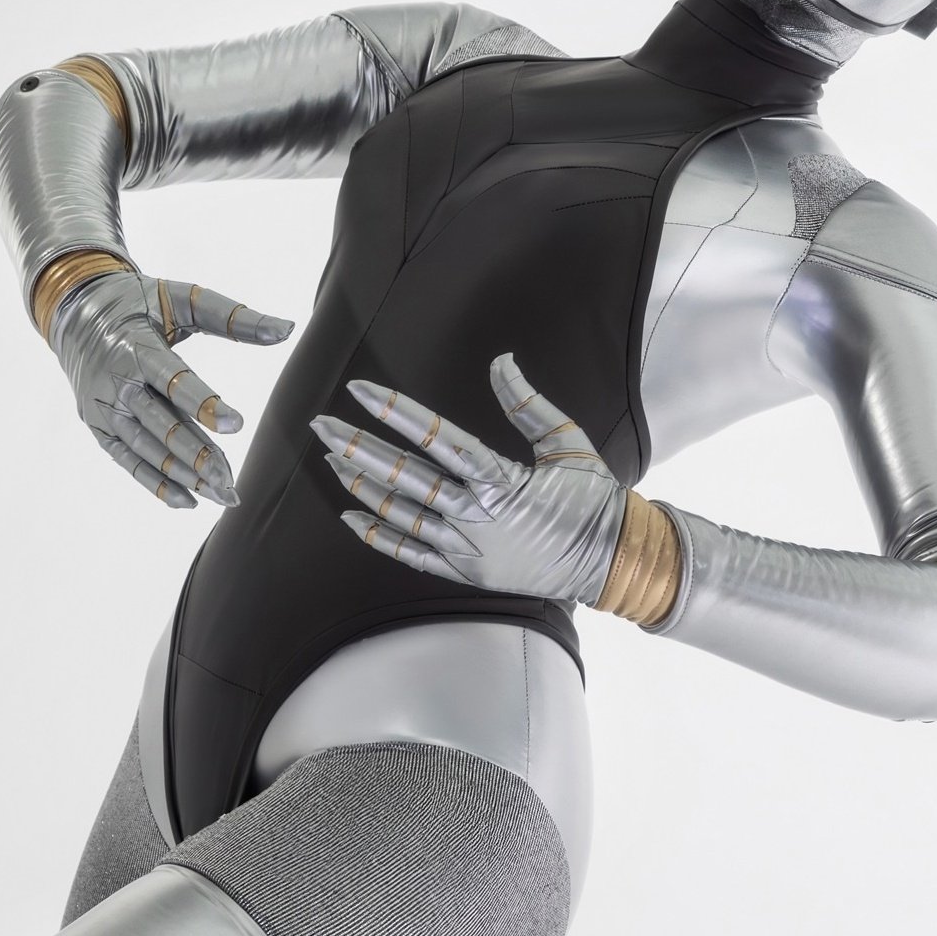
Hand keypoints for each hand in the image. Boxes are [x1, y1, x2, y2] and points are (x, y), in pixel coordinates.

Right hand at [50, 268, 293, 508]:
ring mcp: (105, 409)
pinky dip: (156, 483)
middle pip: (161, 424)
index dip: (204, 403)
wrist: (77, 312)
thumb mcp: (183, 297)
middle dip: (196, 454)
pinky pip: (128, 461)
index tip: (236, 424)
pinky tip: (188, 500)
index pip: (173, 380)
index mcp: (138, 347)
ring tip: (220, 494)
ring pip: (147, 448)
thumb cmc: (141, 303)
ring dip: (183, 474)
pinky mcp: (99, 427)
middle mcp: (117, 381)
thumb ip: (233, 317)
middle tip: (231, 480)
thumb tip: (287, 329)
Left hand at [311, 352, 625, 603]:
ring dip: (364, 486)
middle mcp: (477, 517)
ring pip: (401, 515)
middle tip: (323, 425)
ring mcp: (467, 549)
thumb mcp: (568, 443)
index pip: (436, 438)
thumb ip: (528, 404)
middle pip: (405, 477)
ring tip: (332, 459)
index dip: (395, 412)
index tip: (362, 391)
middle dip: (359, 448)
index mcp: (502, 481)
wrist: (613, 561)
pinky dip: (380, 536)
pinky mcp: (466, 573)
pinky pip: (412, 554)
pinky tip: (352, 515)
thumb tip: (501, 362)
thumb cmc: (594, 500)